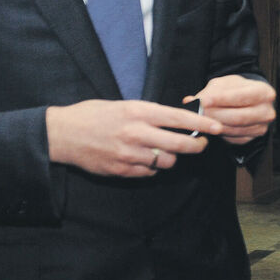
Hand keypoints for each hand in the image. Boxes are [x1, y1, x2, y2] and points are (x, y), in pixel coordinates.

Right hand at [46, 100, 222, 176]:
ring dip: (170, 158)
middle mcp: (136, 133)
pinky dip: (151, 168)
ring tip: (164, 151)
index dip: (202, 124)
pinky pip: (148, 173)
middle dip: (196, 146)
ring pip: (166, 162)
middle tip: (202, 144)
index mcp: (138, 112)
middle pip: (179, 145)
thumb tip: (175, 121)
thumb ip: (148, 114)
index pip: (179, 119)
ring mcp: (129, 155)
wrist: (63, 134)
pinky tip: (144, 159)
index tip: (217, 126)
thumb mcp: (123, 105)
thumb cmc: (93, 115)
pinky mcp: (122, 171)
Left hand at [189, 75, 275, 145]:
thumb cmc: (237, 89)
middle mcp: (267, 112)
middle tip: (198, 112)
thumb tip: (192, 101)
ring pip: (234, 129)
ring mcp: (261, 127)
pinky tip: (210, 126)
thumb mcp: (225, 84)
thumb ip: (210, 92)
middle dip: (216, 115)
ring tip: (200, 119)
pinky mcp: (252, 138)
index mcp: (265, 93)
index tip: (204, 101)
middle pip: (239, 117)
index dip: (221, 99)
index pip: (241, 97)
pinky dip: (219, 133)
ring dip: (215, 125)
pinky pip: (233, 138)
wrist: (248, 100)